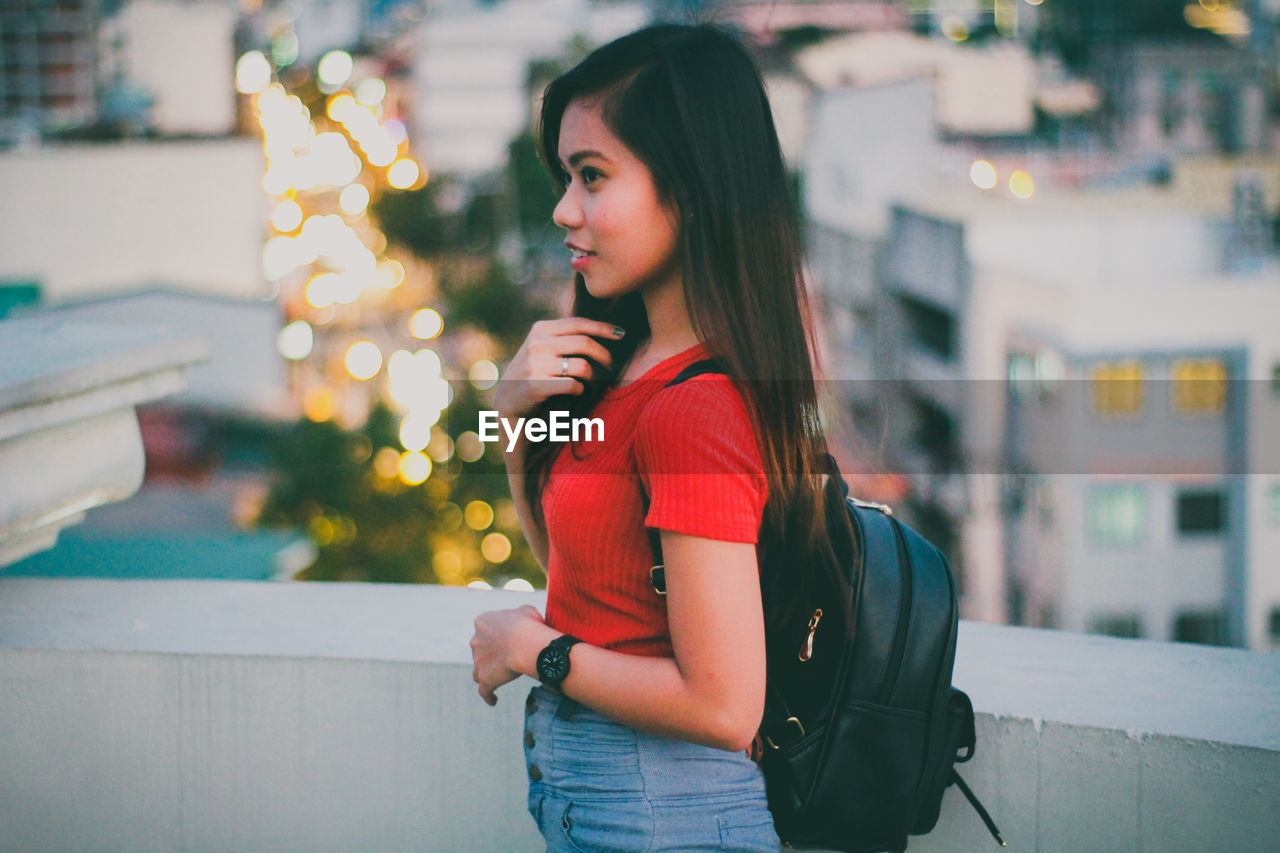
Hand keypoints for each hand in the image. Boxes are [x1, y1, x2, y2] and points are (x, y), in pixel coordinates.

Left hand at [470, 604, 551, 705]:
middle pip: (480, 649)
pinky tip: (493, 700)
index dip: (495, 635)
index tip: (506, 639)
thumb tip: (524, 618)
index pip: (485, 629)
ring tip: (497, 677)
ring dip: (486, 673)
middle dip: (489, 653)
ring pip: (478, 670)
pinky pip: (484, 691)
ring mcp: (478, 661)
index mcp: (483, 622)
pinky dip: (488, 695)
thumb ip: (520, 613)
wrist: (525, 644)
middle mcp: (475, 641)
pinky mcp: (484, 679)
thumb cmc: (528, 625)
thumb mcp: (526, 610)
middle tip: (505, 658)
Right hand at [493, 318, 624, 420]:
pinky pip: (574, 385)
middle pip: (585, 343)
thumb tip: (602, 327)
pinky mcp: (537, 385)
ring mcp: (535, 364)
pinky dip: (582, 390)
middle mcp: (537, 343)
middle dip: (605, 355)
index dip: (603, 328)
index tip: (621, 333)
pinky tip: (578, 392)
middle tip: (612, 365)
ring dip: (595, 377)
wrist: (508, 401)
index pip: (579, 323)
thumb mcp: (542, 347)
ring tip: (593, 383)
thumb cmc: (534, 373)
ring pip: (583, 366)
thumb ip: (563, 336)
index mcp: (540, 329)